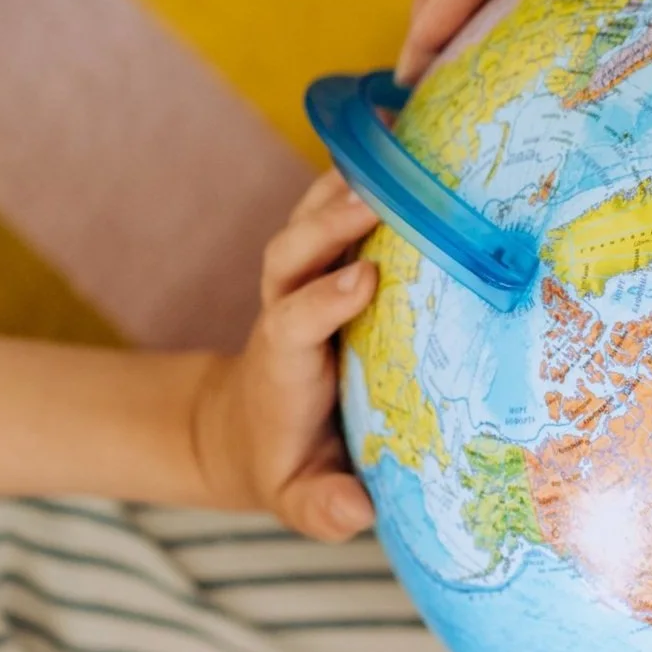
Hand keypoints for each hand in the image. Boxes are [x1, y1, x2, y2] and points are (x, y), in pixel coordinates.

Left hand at [190, 172, 382, 539]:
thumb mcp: (299, 500)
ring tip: (396, 145)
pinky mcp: (323, 266)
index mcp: (283, 363)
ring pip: (309, 222)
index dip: (324, 299)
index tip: (363, 280)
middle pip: (291, 253)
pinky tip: (404, 139)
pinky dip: (362, 177)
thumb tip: (354, 512)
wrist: (248, 429)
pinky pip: (336, 214)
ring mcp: (302, 282)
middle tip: (377, 196)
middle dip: (327, 224)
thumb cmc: (289, 467)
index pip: (295, 320)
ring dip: (343, 186)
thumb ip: (321, 509)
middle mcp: (286, 309)